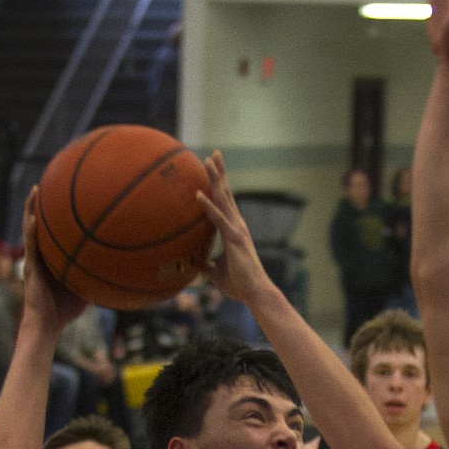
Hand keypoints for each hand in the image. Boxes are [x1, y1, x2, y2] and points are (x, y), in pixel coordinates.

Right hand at [22, 188, 85, 335]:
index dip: (55, 215)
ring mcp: (33, 260)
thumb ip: (96, 277)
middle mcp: (40, 255)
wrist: (48, 324)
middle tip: (48, 183)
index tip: (64, 195)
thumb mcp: (86, 289)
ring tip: (36, 190)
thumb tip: (119, 271)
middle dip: (42, 204)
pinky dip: (31, 231)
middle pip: (40, 224)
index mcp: (52, 259)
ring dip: (31, 209)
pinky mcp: (29, 268)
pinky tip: (33, 218)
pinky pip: (30, 246)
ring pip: (30, 229)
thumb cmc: (65, 310)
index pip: (53, 232)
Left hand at [197, 151, 271, 304]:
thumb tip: (193, 261)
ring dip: (214, 179)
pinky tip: (198, 193)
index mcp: (234, 231)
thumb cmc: (239, 285)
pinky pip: (217, 218)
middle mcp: (237, 225)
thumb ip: (205, 264)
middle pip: (226, 194)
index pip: (226, 203)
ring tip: (207, 160)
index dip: (220, 186)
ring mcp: (236, 230)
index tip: (214, 170)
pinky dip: (207, 205)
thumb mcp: (215, 273)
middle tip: (213, 155)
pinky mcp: (234, 238)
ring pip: (223, 199)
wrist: (255, 294)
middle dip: (219, 174)